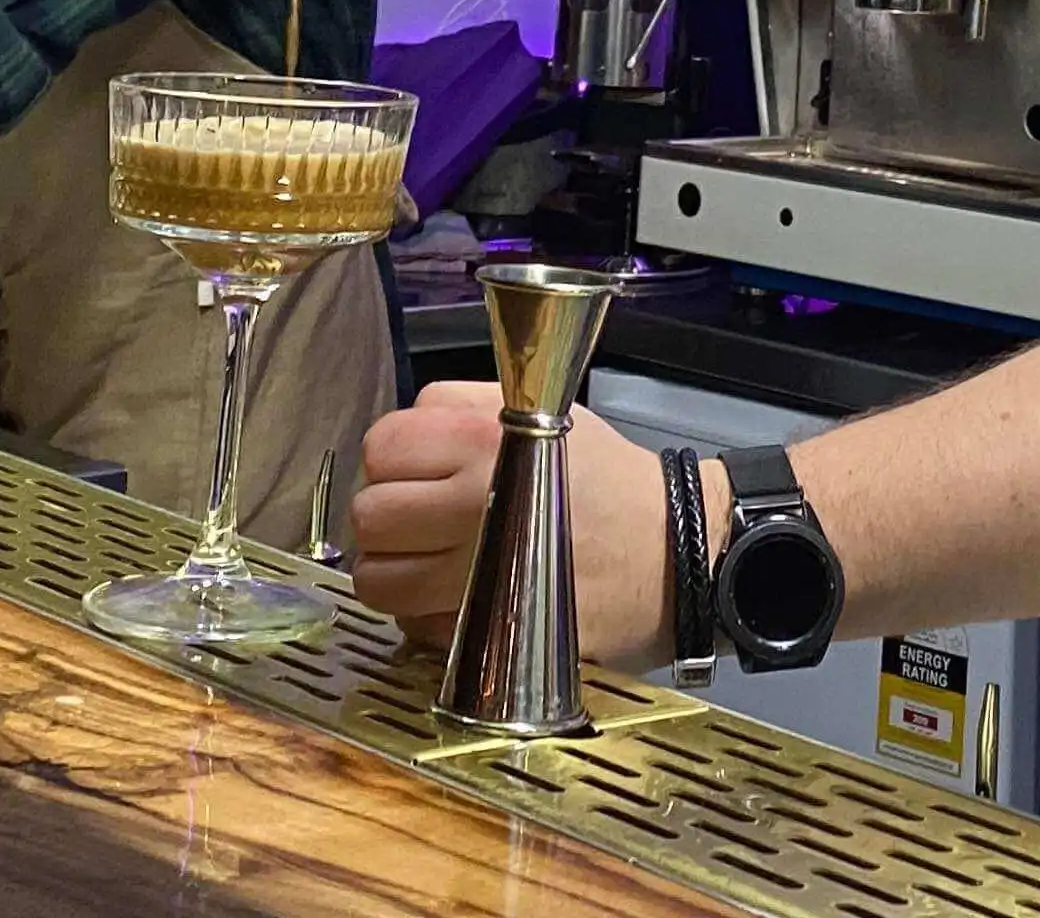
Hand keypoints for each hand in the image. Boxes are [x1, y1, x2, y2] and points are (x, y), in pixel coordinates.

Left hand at [353, 384, 674, 663]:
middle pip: (369, 516)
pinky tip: (457, 596)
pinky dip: (423, 617)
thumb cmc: (608, 481)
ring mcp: (478, 576)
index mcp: (482, 440)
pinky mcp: (490, 632)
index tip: (413, 470)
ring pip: (378, 581)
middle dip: (385, 518)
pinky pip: (413, 628)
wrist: (670, 555)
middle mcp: (473, 506)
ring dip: (394, 572)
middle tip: (416, 519)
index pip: (380, 447)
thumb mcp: (541, 410)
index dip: (390, 460)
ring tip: (427, 563)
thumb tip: (399, 439)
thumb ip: (458, 407)